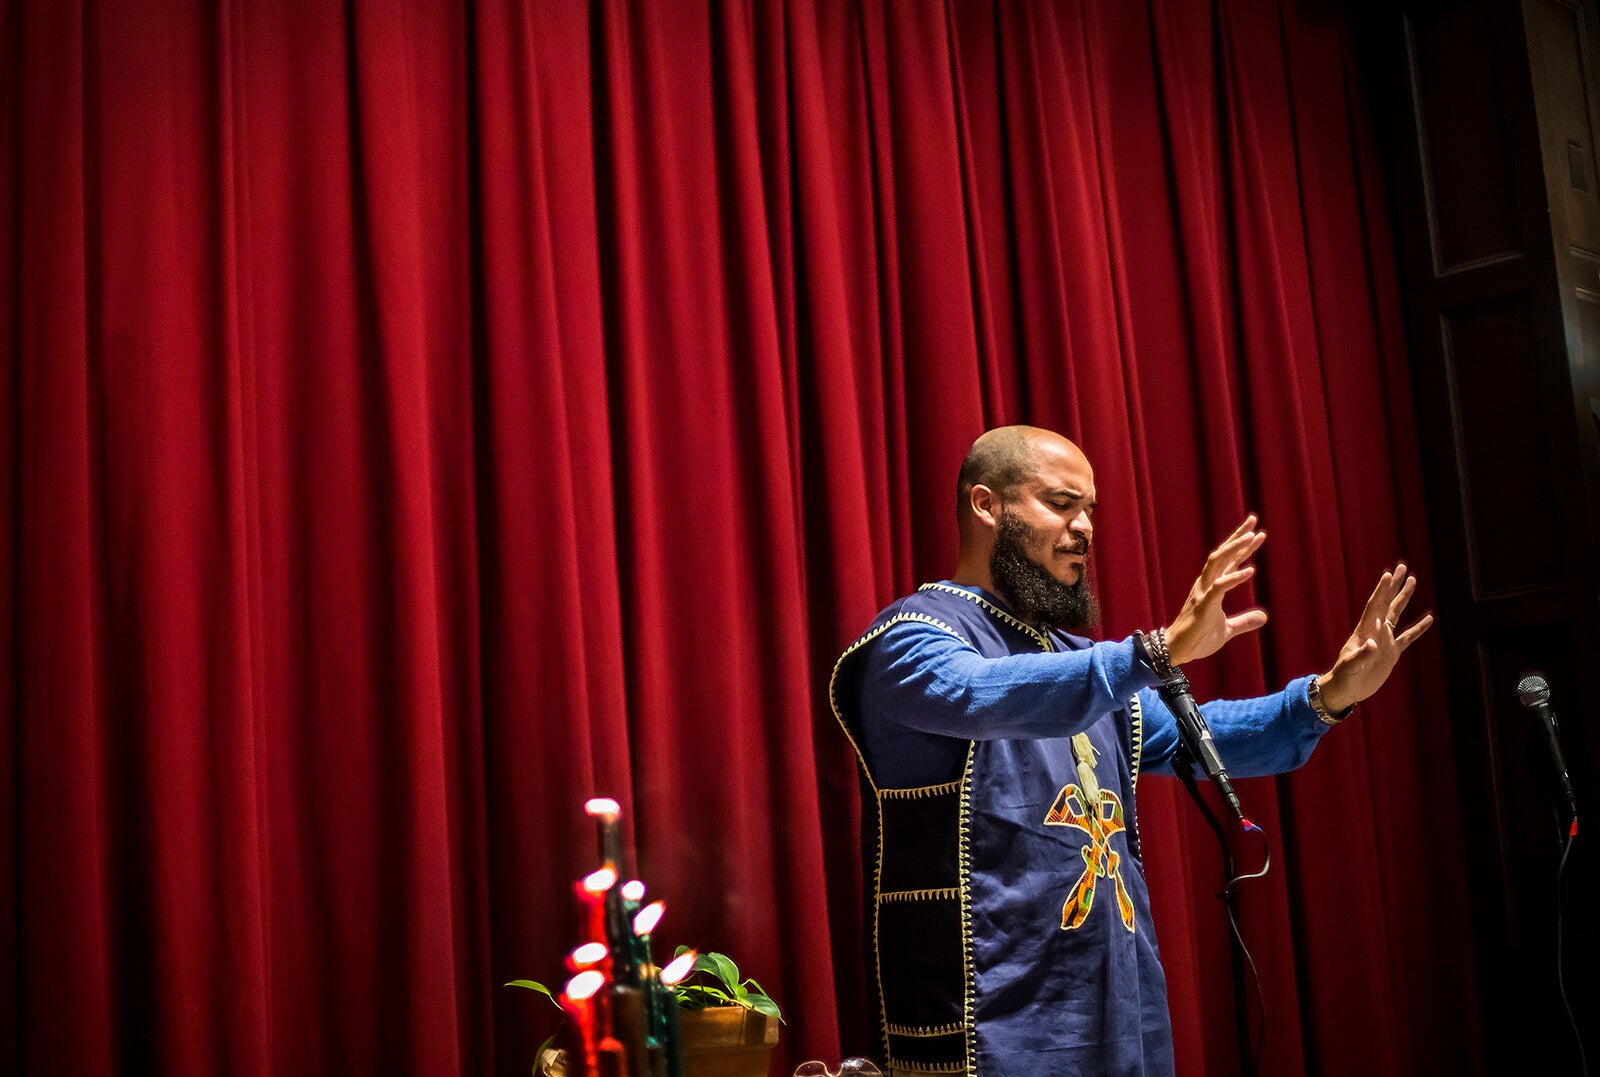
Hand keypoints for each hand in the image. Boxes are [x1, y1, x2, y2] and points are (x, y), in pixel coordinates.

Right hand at [1164, 515, 1269, 666]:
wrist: (1177, 652)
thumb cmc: (1198, 639)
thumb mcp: (1227, 630)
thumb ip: (1244, 622)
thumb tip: (1264, 616)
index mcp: (1211, 587)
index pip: (1228, 561)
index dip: (1241, 546)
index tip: (1256, 532)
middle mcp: (1205, 585)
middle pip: (1222, 554)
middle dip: (1237, 536)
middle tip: (1253, 520)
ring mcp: (1203, 593)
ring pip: (1217, 563)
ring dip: (1234, 548)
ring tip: (1250, 536)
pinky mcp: (1203, 605)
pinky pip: (1219, 587)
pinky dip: (1235, 578)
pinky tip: (1250, 570)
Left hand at [1316, 562, 1433, 712]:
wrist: (1347, 690)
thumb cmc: (1344, 677)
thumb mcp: (1351, 666)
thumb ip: (1362, 654)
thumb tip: (1374, 643)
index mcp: (1364, 630)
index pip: (1374, 605)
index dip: (1381, 591)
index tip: (1388, 574)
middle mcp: (1375, 630)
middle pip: (1387, 603)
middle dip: (1394, 586)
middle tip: (1403, 567)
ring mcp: (1384, 640)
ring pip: (1397, 614)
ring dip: (1404, 598)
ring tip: (1413, 581)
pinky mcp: (1392, 652)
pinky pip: (1408, 636)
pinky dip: (1419, 628)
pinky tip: (1429, 618)